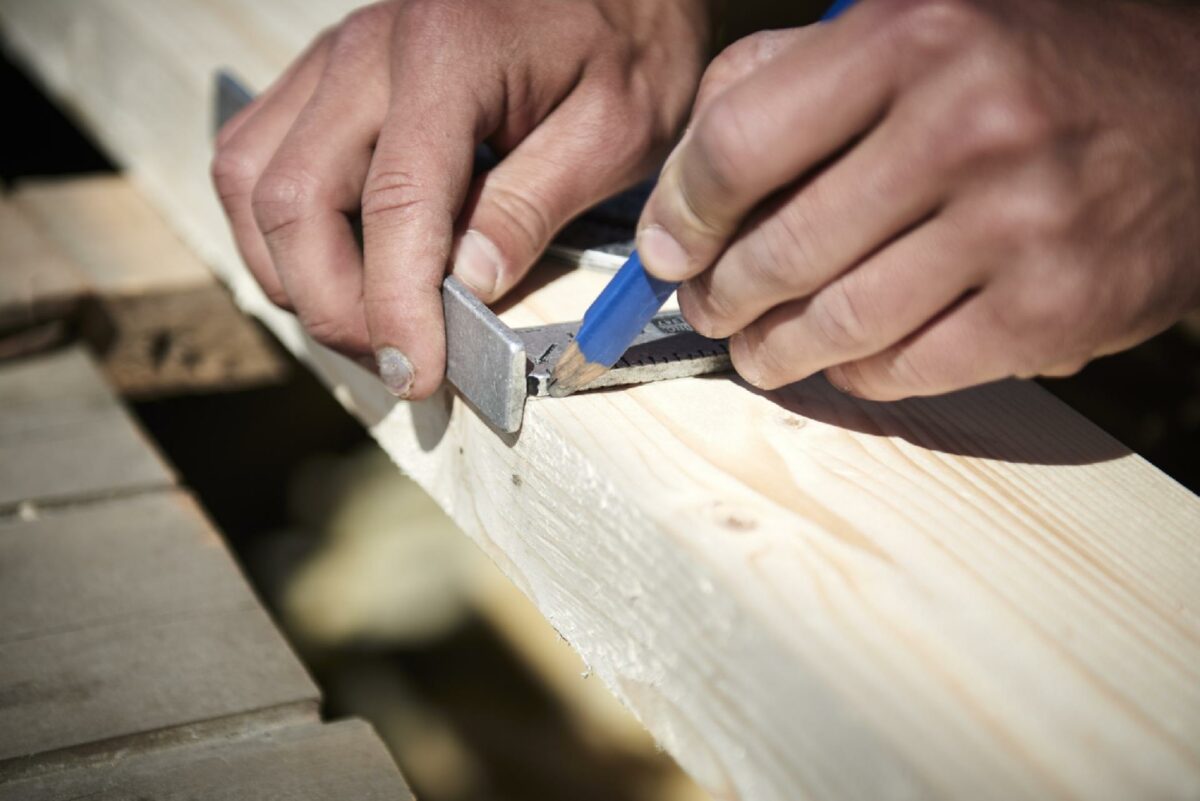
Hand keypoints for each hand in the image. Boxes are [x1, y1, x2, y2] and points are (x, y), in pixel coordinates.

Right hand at [213, 0, 708, 397]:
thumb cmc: (623, 43)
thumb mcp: (617, 127)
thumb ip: (536, 202)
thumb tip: (464, 289)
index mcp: (447, 52)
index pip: (395, 202)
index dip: (394, 305)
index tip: (416, 374)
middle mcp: (367, 48)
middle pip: (293, 198)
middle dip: (332, 305)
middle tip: (393, 365)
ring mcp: (331, 56)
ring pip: (252, 180)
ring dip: (292, 272)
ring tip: (364, 324)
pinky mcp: (321, 74)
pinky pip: (255, 155)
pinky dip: (276, 227)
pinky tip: (332, 264)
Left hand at [637, 0, 1199, 399]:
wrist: (1196, 116)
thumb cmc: (1029, 71)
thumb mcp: (915, 25)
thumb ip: (791, 78)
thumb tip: (684, 186)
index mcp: (913, 38)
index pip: (738, 141)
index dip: (681, 210)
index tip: (667, 245)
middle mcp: (967, 126)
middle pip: (780, 250)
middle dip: (720, 295)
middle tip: (707, 306)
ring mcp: (1017, 226)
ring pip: (836, 324)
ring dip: (772, 350)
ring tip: (756, 349)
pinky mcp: (1051, 310)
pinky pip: (906, 367)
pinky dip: (856, 372)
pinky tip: (844, 357)